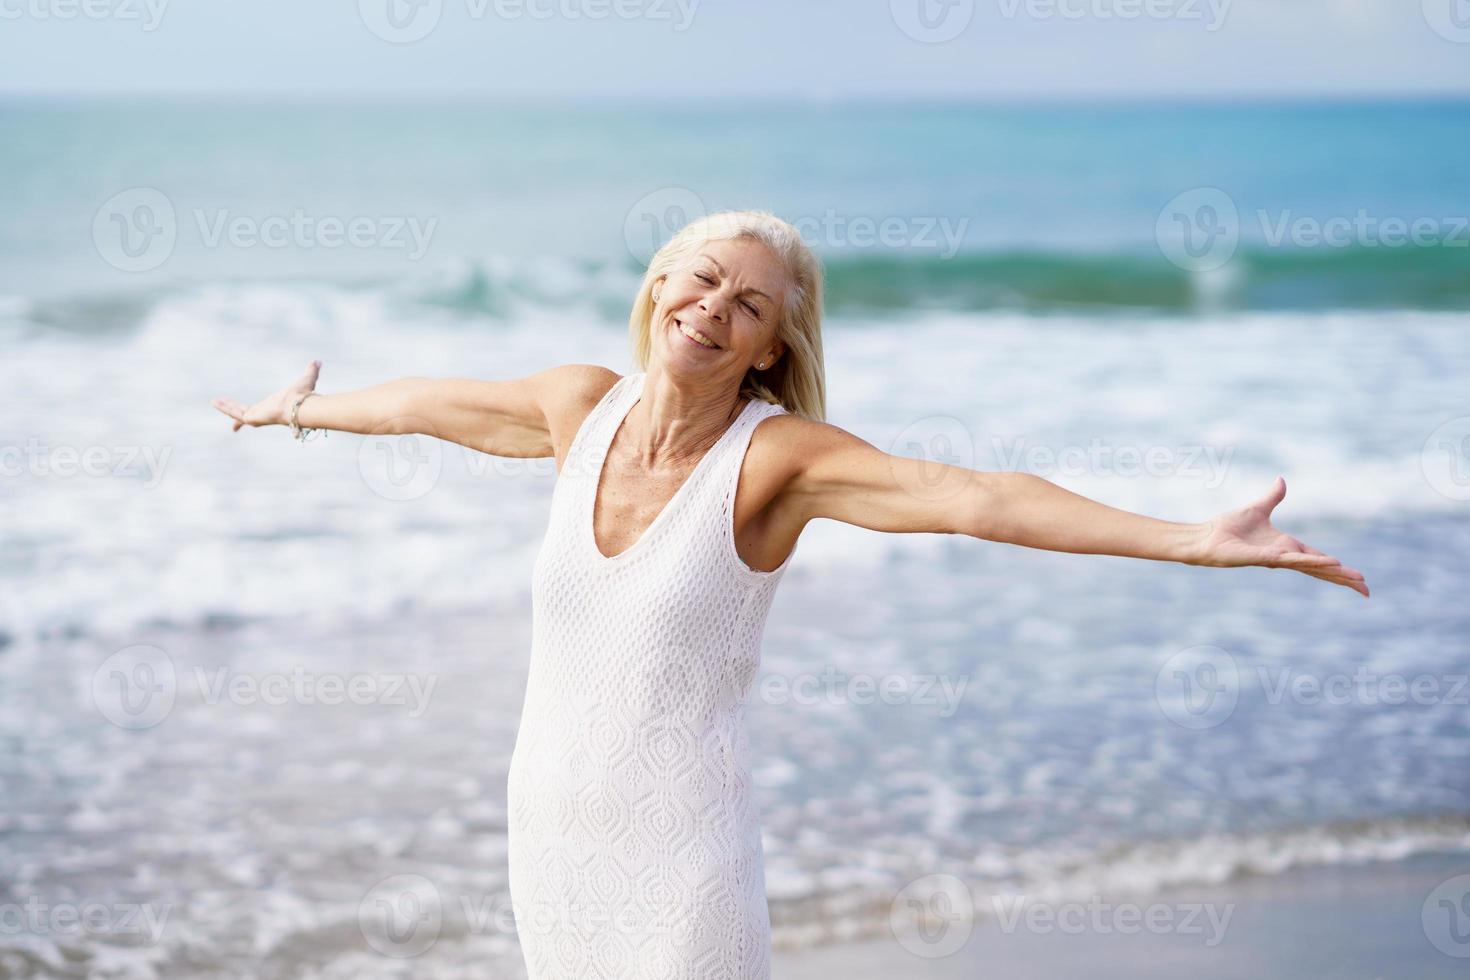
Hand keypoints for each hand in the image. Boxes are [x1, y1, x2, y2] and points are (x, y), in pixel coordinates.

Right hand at [212, 360, 321, 431]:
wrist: (301, 407)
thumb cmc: (304, 396)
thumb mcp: (307, 379)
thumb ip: (311, 371)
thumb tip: (319, 362)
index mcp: (273, 407)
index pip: (259, 410)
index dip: (251, 411)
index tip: (247, 414)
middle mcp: (264, 414)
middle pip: (244, 412)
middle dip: (233, 408)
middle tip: (222, 404)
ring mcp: (257, 417)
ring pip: (237, 413)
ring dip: (226, 407)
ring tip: (214, 402)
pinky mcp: (253, 418)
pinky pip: (235, 414)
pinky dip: (225, 408)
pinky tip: (215, 403)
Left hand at [1194, 476, 1367, 597]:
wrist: (1206, 536)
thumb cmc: (1229, 527)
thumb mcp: (1258, 508)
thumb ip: (1273, 497)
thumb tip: (1281, 480)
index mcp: (1287, 546)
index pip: (1319, 559)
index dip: (1338, 568)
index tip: (1359, 577)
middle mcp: (1285, 556)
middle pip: (1321, 569)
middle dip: (1343, 579)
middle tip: (1366, 589)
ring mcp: (1276, 559)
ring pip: (1312, 567)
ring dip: (1334, 573)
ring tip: (1356, 579)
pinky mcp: (1265, 558)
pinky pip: (1293, 559)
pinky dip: (1312, 560)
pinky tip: (1330, 562)